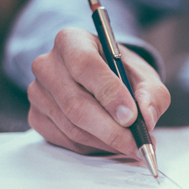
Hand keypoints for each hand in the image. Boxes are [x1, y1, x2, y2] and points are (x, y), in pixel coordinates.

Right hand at [27, 27, 169, 155]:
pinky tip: (111, 143)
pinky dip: (93, 147)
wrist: (102, 79)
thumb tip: (146, 118)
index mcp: (72, 41)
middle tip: (137, 144)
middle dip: (111, 130)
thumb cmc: (122, 74)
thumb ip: (152, 94)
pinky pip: (66, 140)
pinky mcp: (36, 117)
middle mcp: (47, 64)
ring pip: (72, 127)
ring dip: (106, 142)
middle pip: (76, 104)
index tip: (131, 117)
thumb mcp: (145, 76)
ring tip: (132, 145)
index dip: (109, 93)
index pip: (85, 65)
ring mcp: (38, 92)